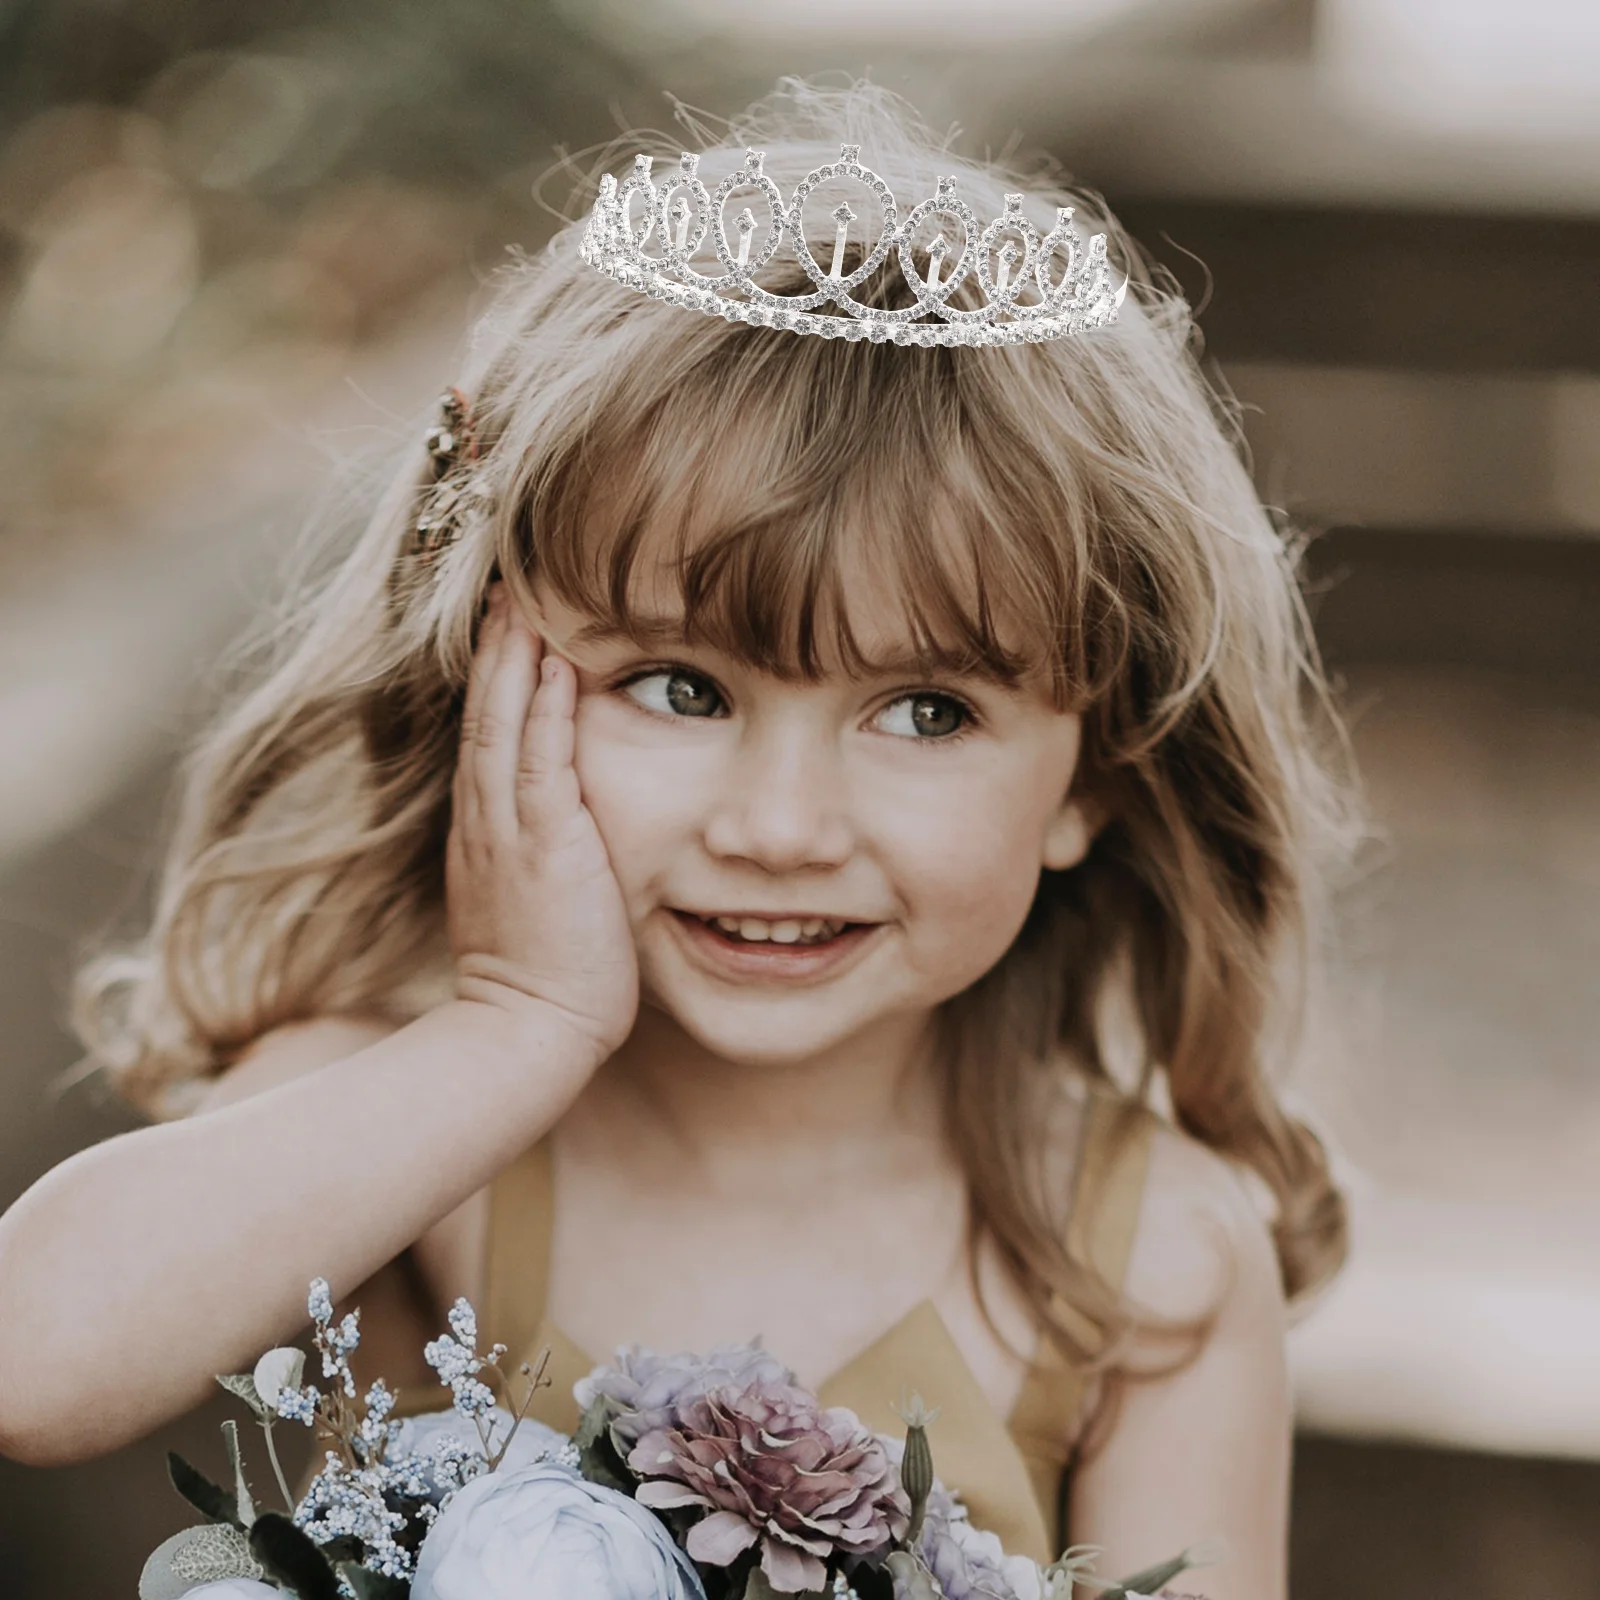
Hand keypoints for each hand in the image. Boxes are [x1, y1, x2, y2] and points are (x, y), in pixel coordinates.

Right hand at [446, 583, 638, 1063]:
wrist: (526, 1036)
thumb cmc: (544, 982)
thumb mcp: (530, 905)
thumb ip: (540, 860)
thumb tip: (563, 835)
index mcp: (486, 834)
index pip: (489, 738)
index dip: (497, 680)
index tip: (509, 629)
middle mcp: (487, 823)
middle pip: (487, 716)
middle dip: (496, 649)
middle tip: (507, 586)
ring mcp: (509, 832)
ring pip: (505, 726)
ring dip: (515, 660)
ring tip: (523, 599)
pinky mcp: (544, 847)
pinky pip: (541, 762)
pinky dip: (547, 709)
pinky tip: (558, 663)